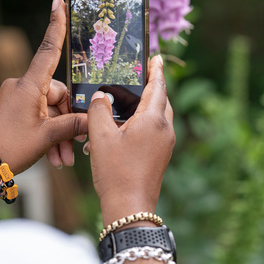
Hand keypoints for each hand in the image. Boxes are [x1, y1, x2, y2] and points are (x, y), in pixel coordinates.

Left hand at [0, 0, 87, 174]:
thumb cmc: (9, 147)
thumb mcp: (47, 137)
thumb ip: (73, 125)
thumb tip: (94, 119)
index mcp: (28, 86)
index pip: (48, 49)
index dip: (56, 25)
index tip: (59, 2)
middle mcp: (20, 87)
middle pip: (58, 96)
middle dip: (68, 122)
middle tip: (74, 149)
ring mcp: (15, 99)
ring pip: (49, 111)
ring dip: (58, 135)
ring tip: (62, 160)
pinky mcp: (11, 111)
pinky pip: (37, 118)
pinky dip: (47, 135)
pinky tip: (53, 157)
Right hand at [87, 55, 174, 224]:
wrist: (129, 207)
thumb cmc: (115, 172)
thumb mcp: (100, 137)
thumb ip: (98, 110)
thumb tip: (99, 97)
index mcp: (153, 120)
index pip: (157, 86)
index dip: (156, 70)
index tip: (156, 57)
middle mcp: (165, 130)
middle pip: (160, 100)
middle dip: (151, 87)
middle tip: (137, 76)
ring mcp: (165, 144)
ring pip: (158, 115)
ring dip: (145, 105)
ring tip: (126, 100)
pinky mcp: (160, 155)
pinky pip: (155, 130)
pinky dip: (143, 121)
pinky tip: (124, 126)